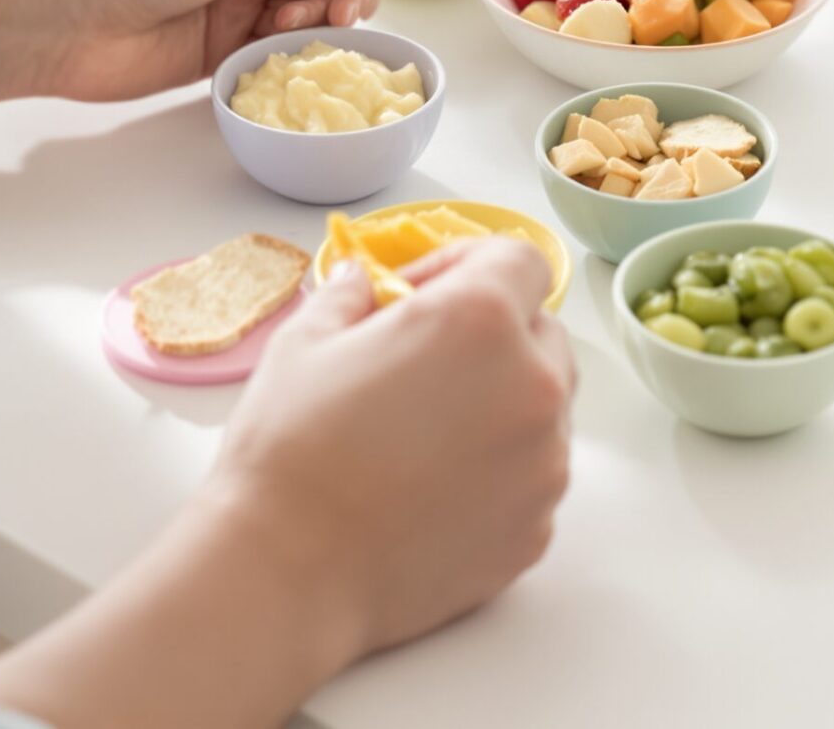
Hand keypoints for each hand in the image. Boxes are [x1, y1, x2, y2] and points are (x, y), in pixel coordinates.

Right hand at [217, 238, 574, 659]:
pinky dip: (499, 469)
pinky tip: (432, 486)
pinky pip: (533, 476)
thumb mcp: (305, 343)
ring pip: (545, 408)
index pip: (520, 261)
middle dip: (493, 333)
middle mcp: (532, 386)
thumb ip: (350, 296)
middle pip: (543, 333)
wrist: (288, 573)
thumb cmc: (289, 450)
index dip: (467, 264)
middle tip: (423, 360)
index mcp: (480, 320)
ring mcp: (544, 464)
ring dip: (501, 402)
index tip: (420, 292)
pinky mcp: (537, 527)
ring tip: (425, 430)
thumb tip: (363, 280)